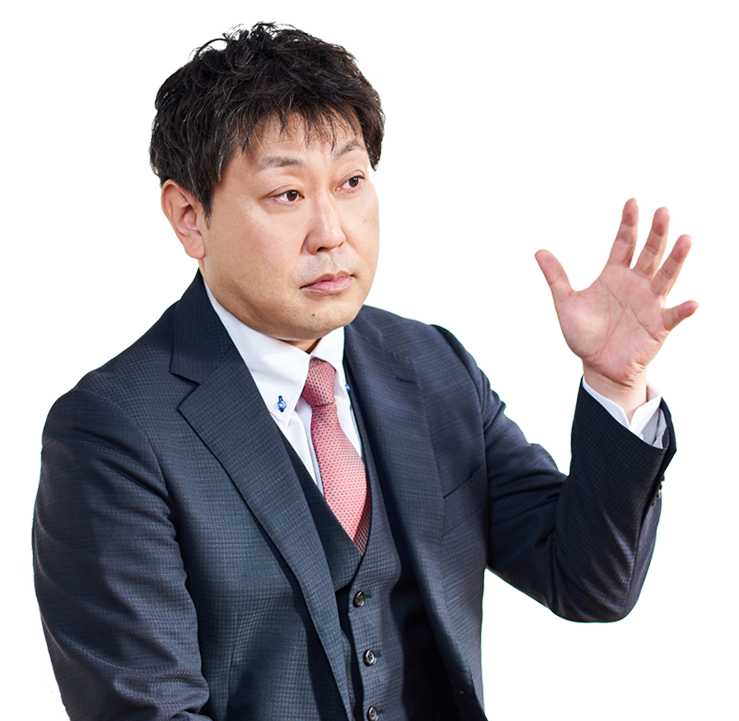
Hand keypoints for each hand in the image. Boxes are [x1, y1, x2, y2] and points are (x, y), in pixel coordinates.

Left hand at [535, 199, 696, 413]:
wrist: (597, 366)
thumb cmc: (583, 335)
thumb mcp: (566, 304)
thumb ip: (556, 279)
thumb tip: (540, 252)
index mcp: (614, 275)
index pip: (624, 244)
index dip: (629, 224)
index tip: (633, 203)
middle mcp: (635, 284)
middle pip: (649, 254)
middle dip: (657, 234)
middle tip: (664, 212)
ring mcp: (648, 303)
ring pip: (665, 277)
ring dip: (675, 260)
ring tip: (685, 240)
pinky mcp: (657, 325)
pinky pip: (672, 315)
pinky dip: (683, 308)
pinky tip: (692, 298)